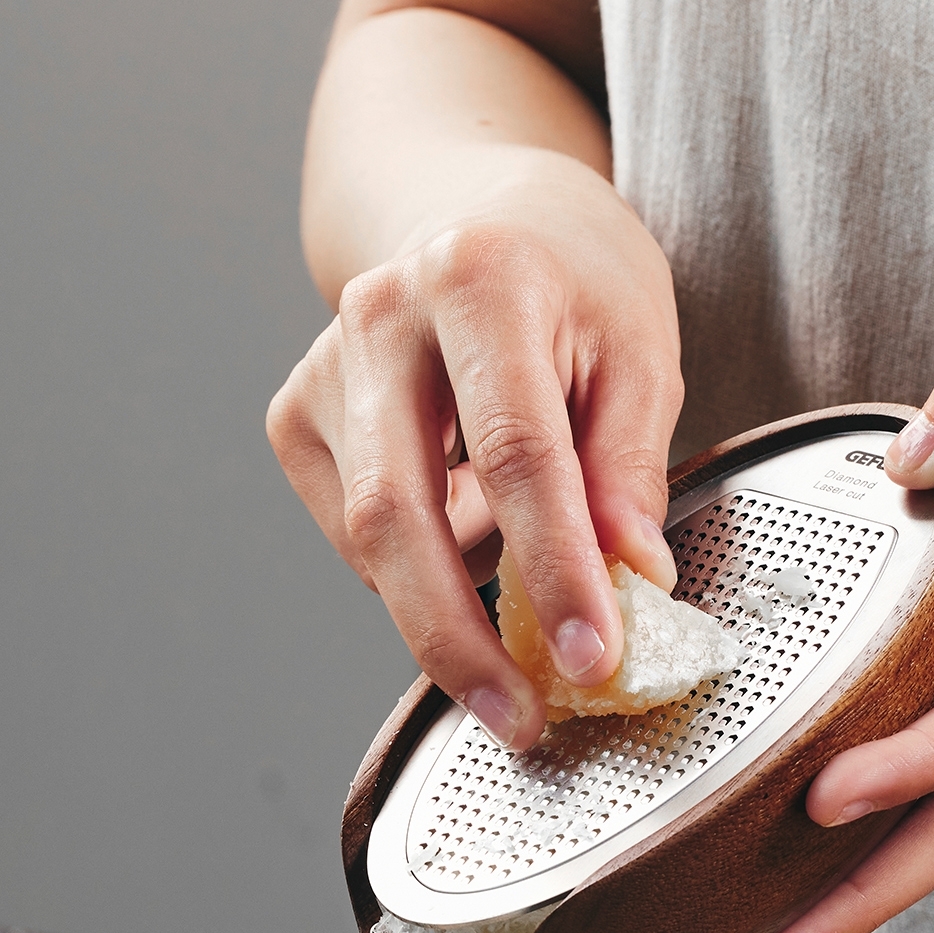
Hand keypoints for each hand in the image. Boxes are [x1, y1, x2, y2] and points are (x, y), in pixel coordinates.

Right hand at [267, 148, 683, 750]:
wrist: (479, 217)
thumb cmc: (569, 280)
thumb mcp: (638, 347)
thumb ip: (630, 464)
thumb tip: (632, 578)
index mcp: (480, 279)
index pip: (518, 454)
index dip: (556, 569)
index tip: (593, 655)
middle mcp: (380, 316)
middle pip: (398, 513)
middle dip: (459, 637)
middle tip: (519, 715)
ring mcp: (324, 367)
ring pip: (368, 540)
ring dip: (448, 609)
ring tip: (521, 618)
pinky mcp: (295, 418)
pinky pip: (354, 538)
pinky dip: (418, 568)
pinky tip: (467, 537)